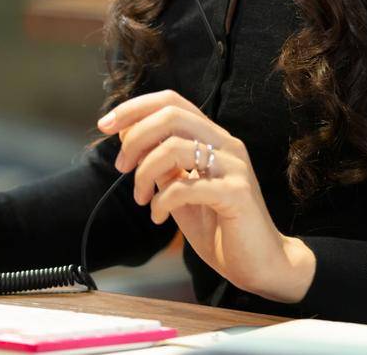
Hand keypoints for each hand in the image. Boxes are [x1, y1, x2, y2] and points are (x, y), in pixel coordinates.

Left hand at [99, 90, 314, 302]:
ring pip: (175, 147)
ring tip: (140, 197)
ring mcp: (234, 167)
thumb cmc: (220, 228)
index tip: (106, 125)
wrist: (260, 264)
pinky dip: (162, 201)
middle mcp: (226, 145)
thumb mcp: (181, 190)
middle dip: (135, 137)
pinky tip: (159, 216)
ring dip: (145, 172)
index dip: (135, 108)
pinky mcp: (237, 194)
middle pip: (171, 115)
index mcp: (213, 138)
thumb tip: (128, 137)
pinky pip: (186, 186)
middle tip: (121, 166)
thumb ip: (162, 165)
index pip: (172, 101)